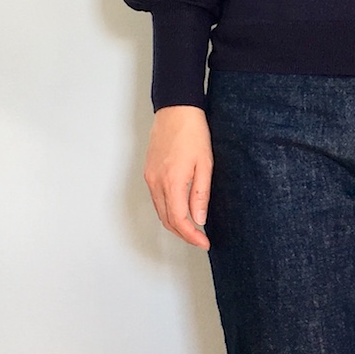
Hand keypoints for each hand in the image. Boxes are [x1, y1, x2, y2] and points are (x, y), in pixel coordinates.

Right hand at [144, 105, 212, 248]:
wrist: (176, 110)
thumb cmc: (193, 132)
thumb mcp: (205, 164)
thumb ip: (200, 194)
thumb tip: (199, 219)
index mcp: (172, 181)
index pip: (179, 220)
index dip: (191, 236)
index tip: (204, 242)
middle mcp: (156, 182)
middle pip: (166, 219)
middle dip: (183, 234)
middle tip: (200, 239)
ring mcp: (150, 177)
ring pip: (160, 211)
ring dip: (175, 224)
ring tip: (193, 229)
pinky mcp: (149, 172)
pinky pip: (156, 199)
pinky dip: (167, 210)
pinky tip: (180, 210)